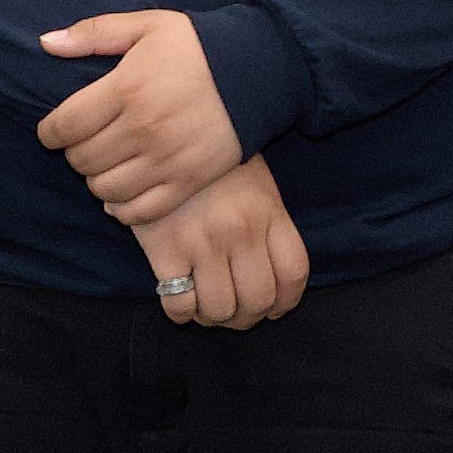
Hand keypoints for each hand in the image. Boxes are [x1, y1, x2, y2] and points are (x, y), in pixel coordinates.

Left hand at [35, 7, 243, 223]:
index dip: (50, 132)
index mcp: (127, 88)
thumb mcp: (147, 25)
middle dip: (75, 152)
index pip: (64, 126)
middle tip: (87, 142)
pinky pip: (139, 212)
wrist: (261, 68)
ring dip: (97, 179)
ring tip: (108, 163)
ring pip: (104, 189)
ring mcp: (167, 159)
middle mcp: (143, 128)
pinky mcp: (188, 181)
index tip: (54, 131)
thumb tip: (46, 43)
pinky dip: (122, 207)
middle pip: (81, 160)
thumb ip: (93, 33)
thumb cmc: (198, 45)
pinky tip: (123, 191)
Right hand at [148, 156, 309, 328]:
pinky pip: (179, 304)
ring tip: (206, 307)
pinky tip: (181, 302)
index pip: (293, 274)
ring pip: (220, 310)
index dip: (286, 302)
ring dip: (214, 318)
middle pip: (258, 300)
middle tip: (235, 314)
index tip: (274, 309)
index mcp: (269, 211)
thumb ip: (269, 223)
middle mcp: (241, 230)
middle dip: (247, 317)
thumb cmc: (212, 163)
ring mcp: (204, 241)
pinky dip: (182, 314)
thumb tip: (275, 276)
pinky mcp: (165, 249)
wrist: (159, 133)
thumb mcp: (256, 180)